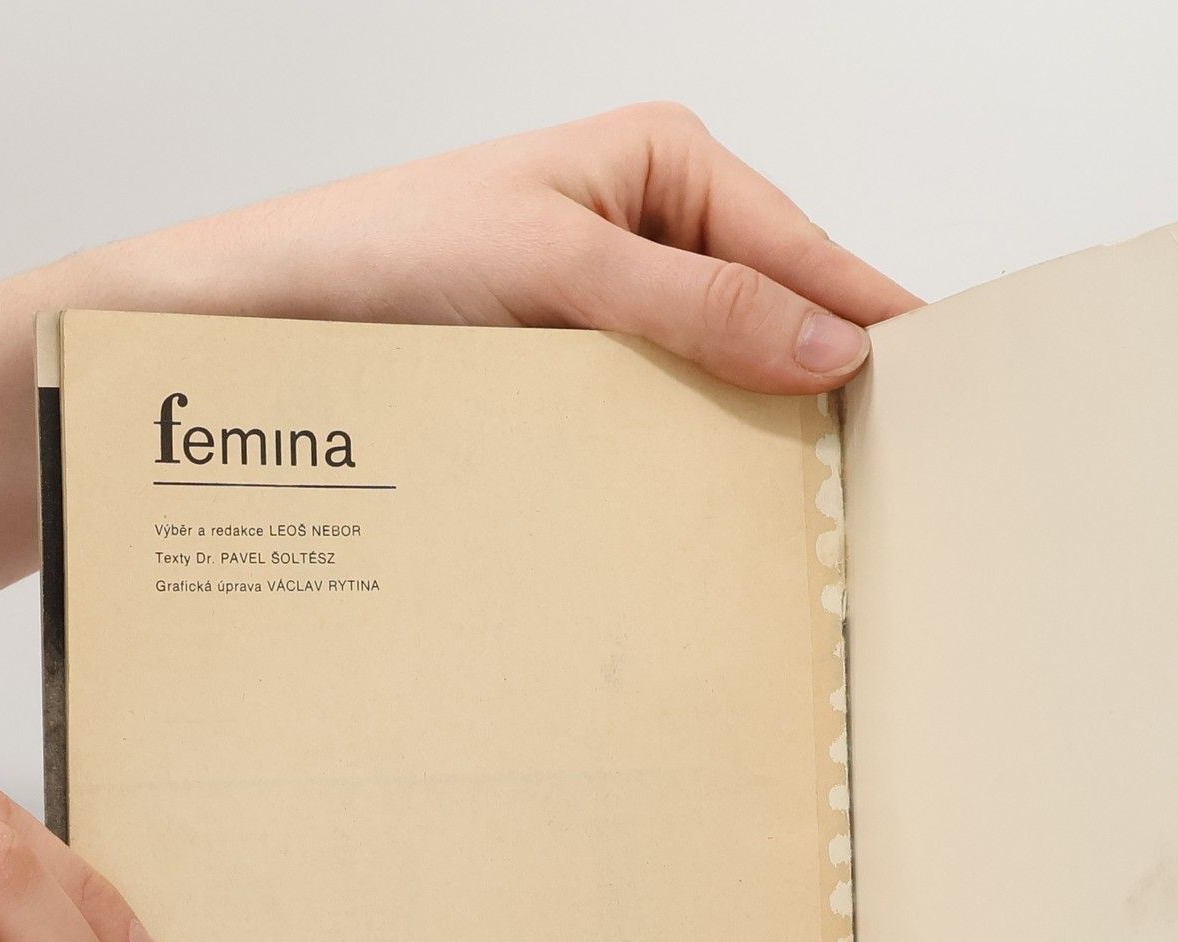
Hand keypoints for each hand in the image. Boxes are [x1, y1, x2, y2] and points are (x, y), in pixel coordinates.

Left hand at [0, 105, 917, 706]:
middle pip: (777, 326)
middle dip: (827, 402)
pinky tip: (718, 533)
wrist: (230, 335)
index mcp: (665, 169)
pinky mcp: (564, 395)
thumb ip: (700, 307)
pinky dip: (689, 477)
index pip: (810, 254)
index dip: (878, 330)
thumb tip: (835, 350)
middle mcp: (646, 239)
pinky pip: (656, 433)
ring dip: (758, 454)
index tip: (947, 414)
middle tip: (896, 504)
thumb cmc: (365, 263)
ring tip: (825, 537)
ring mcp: (607, 325)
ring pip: (721, 390)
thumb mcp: (554, 267)